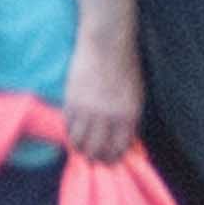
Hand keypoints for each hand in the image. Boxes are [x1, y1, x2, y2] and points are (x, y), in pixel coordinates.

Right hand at [63, 24, 142, 174]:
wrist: (106, 45)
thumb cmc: (125, 68)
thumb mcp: (135, 97)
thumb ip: (128, 119)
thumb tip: (122, 140)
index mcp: (128, 117)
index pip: (118, 148)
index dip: (112, 157)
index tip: (108, 159)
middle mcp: (108, 118)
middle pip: (97, 150)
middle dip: (95, 157)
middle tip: (92, 158)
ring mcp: (87, 110)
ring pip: (79, 141)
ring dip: (79, 148)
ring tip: (80, 148)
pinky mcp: (71, 101)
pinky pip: (68, 125)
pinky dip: (69, 131)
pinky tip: (72, 131)